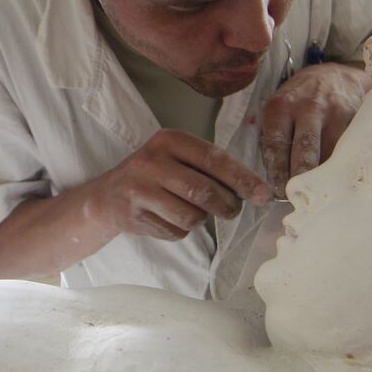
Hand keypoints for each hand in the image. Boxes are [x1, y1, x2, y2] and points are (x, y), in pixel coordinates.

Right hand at [92, 129, 272, 240]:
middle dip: (227, 206)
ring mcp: (139, 189)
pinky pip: (176, 231)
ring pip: (192, 216)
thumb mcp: (177, 159)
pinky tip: (167, 218)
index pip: (215, 159)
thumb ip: (211, 168)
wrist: (106, 197)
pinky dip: (181, 231)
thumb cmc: (155, 176)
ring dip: (201, 220)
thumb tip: (255, 190)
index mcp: (168, 139)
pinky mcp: (134, 215)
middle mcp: (151, 160)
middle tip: (232, 210)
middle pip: (205, 191)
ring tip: (191, 211)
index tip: (264, 194)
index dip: (243, 179)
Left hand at [260, 62, 371, 196]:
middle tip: (299, 197)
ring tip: (319, 194)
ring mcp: (336, 111)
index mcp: (282, 105)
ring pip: (330, 151)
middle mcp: (309, 106)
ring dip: (323, 176)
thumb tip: (274, 181)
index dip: (277, 170)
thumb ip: (275, 139)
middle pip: (305, 147)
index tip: (278, 191)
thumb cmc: (301, 101)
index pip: (277, 142)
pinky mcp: (356, 117)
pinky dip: (344, 166)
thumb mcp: (280, 110)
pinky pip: (350, 147)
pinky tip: (340, 179)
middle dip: (301, 175)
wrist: (336, 76)